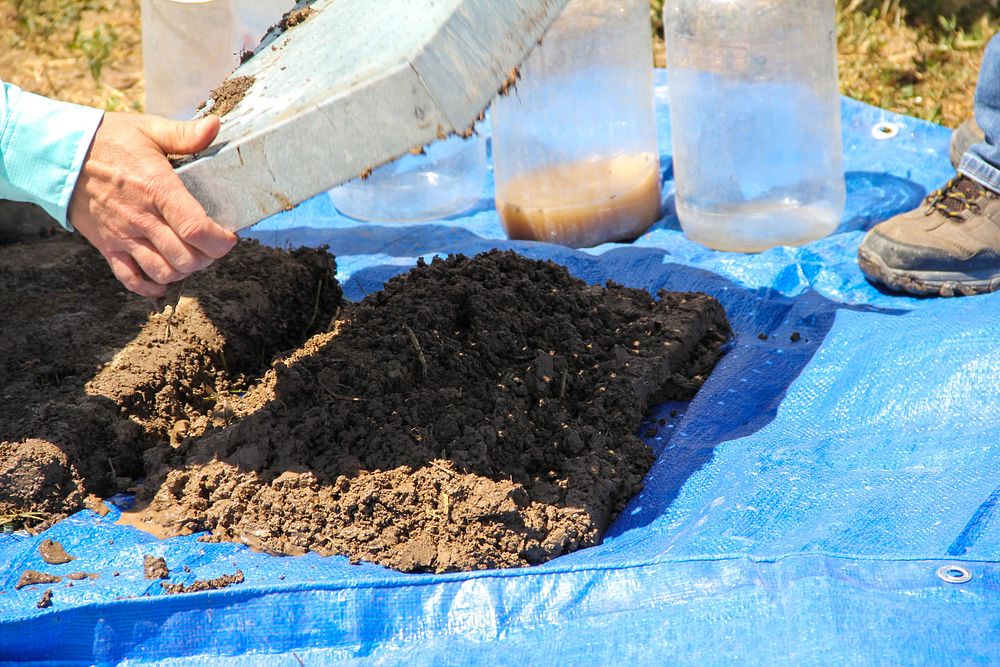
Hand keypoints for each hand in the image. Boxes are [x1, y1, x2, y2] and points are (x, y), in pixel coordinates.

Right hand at [69, 112, 237, 297]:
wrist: (58, 154)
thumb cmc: (108, 140)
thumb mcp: (149, 129)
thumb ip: (185, 133)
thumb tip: (215, 126)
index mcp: (157, 189)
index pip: (196, 229)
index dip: (220, 241)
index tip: (228, 237)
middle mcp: (141, 218)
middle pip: (185, 257)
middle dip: (208, 257)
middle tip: (212, 245)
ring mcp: (122, 236)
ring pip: (163, 272)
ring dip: (184, 271)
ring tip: (192, 256)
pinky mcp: (107, 246)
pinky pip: (131, 279)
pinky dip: (151, 287)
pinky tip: (164, 279)